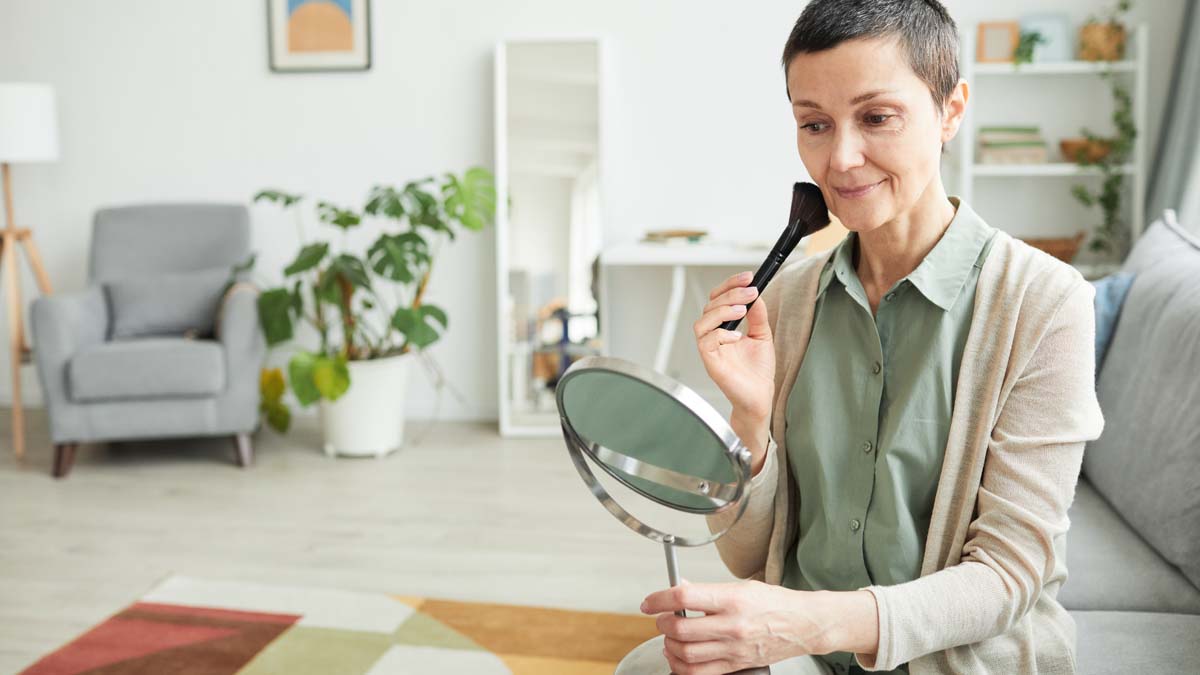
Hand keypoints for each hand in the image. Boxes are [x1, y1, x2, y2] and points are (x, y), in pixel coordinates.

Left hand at [640, 580, 834, 674]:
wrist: (804, 624)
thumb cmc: (775, 603)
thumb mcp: (741, 586)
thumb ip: (708, 590)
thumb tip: (681, 588)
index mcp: (732, 599)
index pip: (684, 597)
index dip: (659, 599)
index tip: (649, 602)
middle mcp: (732, 625)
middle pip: (680, 628)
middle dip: (663, 623)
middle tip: (661, 618)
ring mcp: (734, 649)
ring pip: (686, 653)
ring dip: (669, 645)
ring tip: (669, 637)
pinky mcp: (736, 665)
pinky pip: (699, 672)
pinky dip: (681, 666)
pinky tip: (678, 657)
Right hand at [693, 271, 774, 462]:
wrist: (760, 396)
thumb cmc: (757, 370)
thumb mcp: (762, 335)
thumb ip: (758, 316)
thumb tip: (756, 294)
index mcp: (724, 326)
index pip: (719, 298)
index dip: (731, 284)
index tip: (749, 276)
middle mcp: (713, 335)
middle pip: (710, 304)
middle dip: (731, 294)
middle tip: (751, 291)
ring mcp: (710, 348)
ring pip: (703, 320)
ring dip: (723, 311)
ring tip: (743, 311)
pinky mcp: (709, 361)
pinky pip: (705, 341)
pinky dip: (721, 334)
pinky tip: (737, 337)